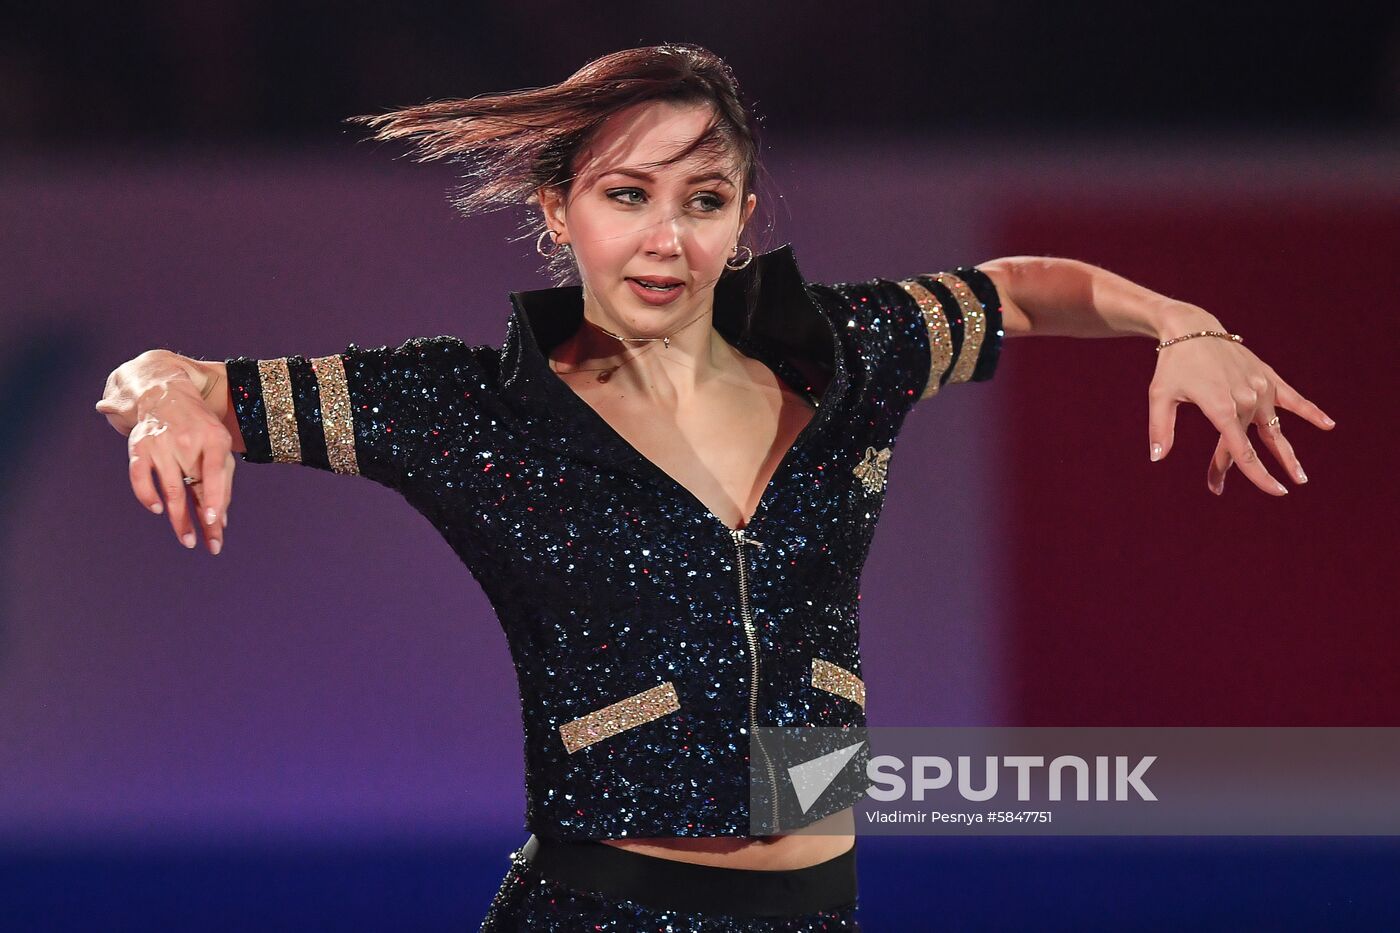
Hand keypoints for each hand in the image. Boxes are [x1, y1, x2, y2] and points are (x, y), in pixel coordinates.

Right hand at [121, 380, 234, 552]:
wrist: (166, 394)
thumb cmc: (200, 428)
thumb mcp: (220, 446)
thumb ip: (222, 480)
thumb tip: (220, 519)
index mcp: (214, 438)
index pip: (216, 472)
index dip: (215, 497)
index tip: (214, 522)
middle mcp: (187, 441)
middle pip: (193, 487)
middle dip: (201, 520)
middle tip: (210, 545)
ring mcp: (161, 444)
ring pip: (169, 488)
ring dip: (178, 518)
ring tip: (187, 539)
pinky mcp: (139, 447)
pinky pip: (139, 476)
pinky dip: (146, 494)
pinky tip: (158, 509)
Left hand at [1146, 304, 1335, 496]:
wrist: (1192, 328)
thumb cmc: (1173, 364)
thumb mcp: (1159, 396)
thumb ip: (1160, 429)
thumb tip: (1156, 458)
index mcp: (1221, 407)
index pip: (1242, 450)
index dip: (1257, 474)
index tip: (1274, 491)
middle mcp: (1246, 398)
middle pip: (1247, 443)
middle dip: (1234, 466)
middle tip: (1215, 486)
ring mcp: (1260, 387)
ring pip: (1272, 428)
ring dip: (1285, 453)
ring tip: (1300, 477)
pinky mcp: (1267, 376)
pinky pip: (1293, 397)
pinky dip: (1310, 411)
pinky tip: (1328, 425)